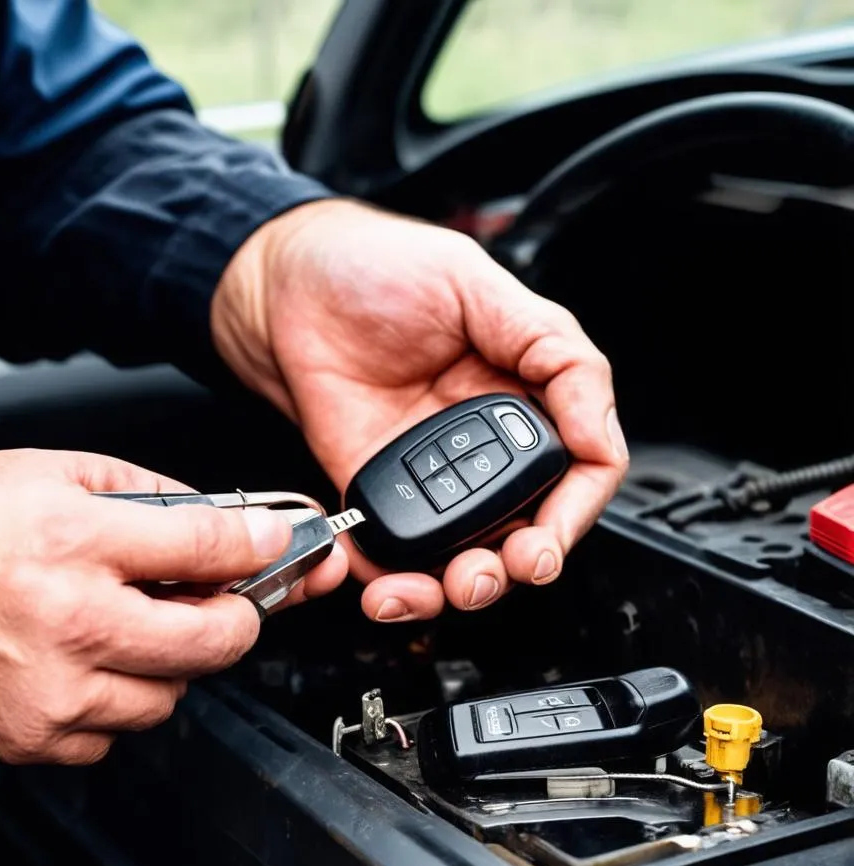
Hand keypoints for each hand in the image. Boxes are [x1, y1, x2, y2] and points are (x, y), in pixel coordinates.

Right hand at [0, 449, 344, 763]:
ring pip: (172, 695)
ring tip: (138, 629)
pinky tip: (94, 665)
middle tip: (233, 603)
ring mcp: (55, 690)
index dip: (260, 544)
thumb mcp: (55, 473)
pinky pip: (117, 733)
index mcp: (77, 542)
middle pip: (214, 639)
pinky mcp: (33, 735)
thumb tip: (217, 516)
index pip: (207, 548)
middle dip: (241, 618)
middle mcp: (72, 621)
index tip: (278, 544)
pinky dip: (122, 701)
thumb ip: (146, 493)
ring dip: (174, 664)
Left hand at [212, 199, 628, 620]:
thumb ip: (549, 347)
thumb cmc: (373, 266)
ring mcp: (429, 471)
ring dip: (463, 586)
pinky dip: (395, 581)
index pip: (579, 469)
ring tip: (450, 587)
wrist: (279, 285)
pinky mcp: (375, 490)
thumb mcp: (474, 283)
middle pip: (527, 525)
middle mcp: (482, 441)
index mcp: (524, 393)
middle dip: (523, 562)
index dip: (576, 510)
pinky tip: (389, 583)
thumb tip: (598, 428)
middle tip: (507, 565)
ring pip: (466, 551)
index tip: (552, 533)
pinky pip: (395, 550)